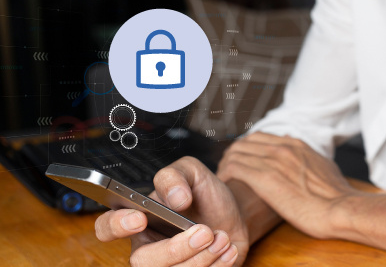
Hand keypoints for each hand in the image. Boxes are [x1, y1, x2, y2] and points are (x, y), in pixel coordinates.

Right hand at [94, 156, 248, 265]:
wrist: (233, 214)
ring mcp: (167, 266)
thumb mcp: (192, 172)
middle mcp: (147, 248)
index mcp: (137, 219)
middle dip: (177, 249)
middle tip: (205, 231)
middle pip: (144, 262)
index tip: (140, 218)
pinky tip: (228, 249)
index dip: (116, 226)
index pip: (107, 228)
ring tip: (222, 237)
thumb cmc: (205, 196)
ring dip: (202, 258)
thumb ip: (176, 176)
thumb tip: (175, 198)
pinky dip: (217, 266)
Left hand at [218, 132, 355, 238]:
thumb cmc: (336, 196)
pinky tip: (226, 186)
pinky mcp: (264, 178)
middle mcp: (282, 147)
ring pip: (235, 152)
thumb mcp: (324, 167)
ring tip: (226, 179)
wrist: (340, 208)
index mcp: (295, 144)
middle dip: (233, 155)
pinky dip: (226, 174)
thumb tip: (306, 156)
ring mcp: (273, 160)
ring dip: (226, 165)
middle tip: (229, 171)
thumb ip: (309, 159)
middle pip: (244, 142)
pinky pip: (234, 167)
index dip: (247, 149)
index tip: (244, 162)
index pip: (259, 138)